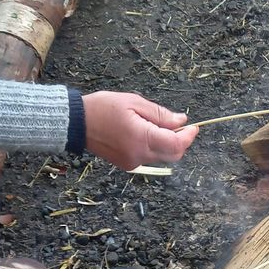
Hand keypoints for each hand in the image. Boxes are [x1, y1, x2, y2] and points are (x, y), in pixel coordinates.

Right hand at [82, 91, 198, 170]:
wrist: (76, 123)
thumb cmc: (103, 108)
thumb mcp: (134, 103)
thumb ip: (160, 114)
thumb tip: (182, 121)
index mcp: (142, 139)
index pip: (176, 145)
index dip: (188, 136)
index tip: (193, 127)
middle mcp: (139, 155)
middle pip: (172, 154)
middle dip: (180, 141)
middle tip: (179, 125)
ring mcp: (132, 162)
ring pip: (161, 157)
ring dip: (166, 143)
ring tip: (156, 125)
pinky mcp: (127, 165)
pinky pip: (148, 158)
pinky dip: (153, 147)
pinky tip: (145, 133)